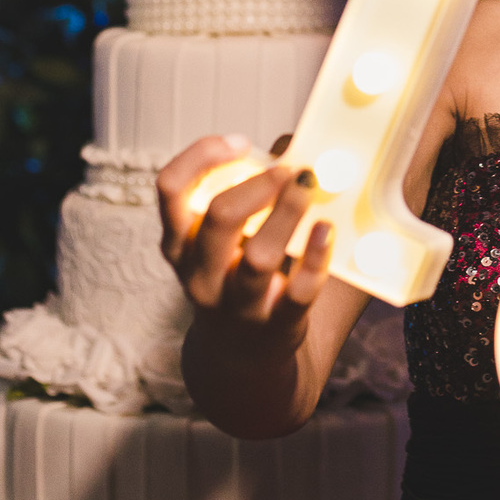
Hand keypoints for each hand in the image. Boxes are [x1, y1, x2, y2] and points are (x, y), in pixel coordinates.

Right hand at [157, 135, 333, 357]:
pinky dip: (317, 257)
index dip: (202, 155)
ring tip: (310, 188)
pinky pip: (298, 291)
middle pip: (218, 218)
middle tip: (290, 169)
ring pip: (258, 256)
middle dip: (259, 184)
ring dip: (288, 214)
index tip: (239, 142)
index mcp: (180, 242)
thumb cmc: (237, 275)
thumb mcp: (224, 238)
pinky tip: (328, 230)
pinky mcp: (276, 325)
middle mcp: (199, 274)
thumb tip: (290, 144)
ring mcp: (236, 304)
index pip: (170, 188)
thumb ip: (249, 191)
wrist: (242, 356)